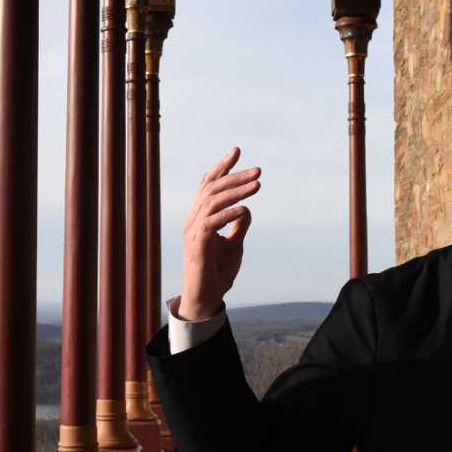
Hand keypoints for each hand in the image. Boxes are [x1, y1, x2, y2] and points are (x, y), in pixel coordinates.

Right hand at [179, 148, 260, 321]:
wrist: (205, 300)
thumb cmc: (217, 273)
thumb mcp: (234, 245)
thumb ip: (238, 225)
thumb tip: (245, 208)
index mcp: (199, 218)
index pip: (209, 185)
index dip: (222, 168)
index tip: (237, 151)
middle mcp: (193, 221)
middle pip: (211, 189)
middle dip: (235, 176)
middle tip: (258, 170)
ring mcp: (193, 233)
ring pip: (211, 202)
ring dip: (235, 191)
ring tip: (257, 184)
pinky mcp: (197, 247)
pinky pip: (210, 224)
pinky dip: (227, 214)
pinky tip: (244, 208)